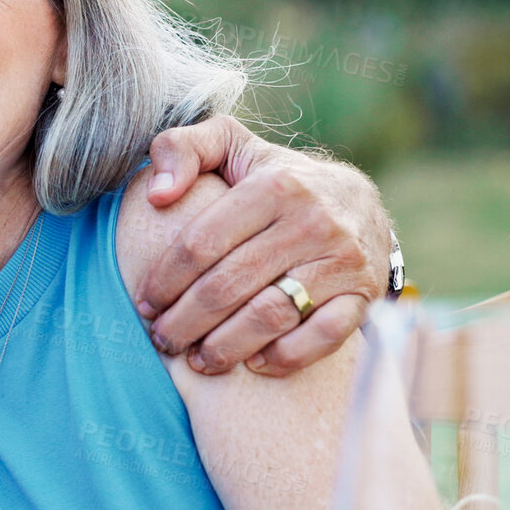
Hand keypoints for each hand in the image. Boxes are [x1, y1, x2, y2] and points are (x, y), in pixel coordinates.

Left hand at [133, 116, 391, 375]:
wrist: (357, 201)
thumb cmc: (274, 177)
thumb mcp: (228, 145)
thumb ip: (181, 149)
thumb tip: (157, 195)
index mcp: (274, 185)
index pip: (202, 242)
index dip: (166, 279)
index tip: (145, 303)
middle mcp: (313, 221)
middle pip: (229, 285)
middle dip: (185, 320)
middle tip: (163, 339)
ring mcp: (342, 260)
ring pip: (271, 315)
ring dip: (225, 346)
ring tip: (197, 359)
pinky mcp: (364, 294)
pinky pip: (323, 336)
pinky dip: (286, 356)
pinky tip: (253, 364)